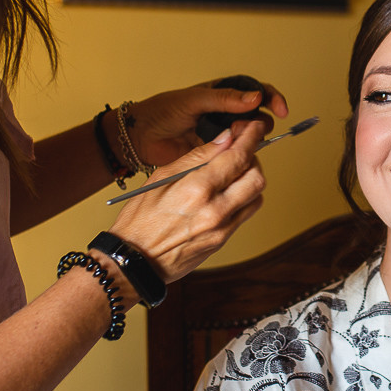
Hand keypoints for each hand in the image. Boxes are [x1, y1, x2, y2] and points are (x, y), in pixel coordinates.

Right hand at [108, 120, 267, 282]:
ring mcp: (222, 229)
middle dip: (253, 158)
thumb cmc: (140, 220)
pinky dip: (242, 198)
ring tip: (233, 173)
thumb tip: (225, 140)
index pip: (238, 157)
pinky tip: (226, 193)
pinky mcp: (222, 241)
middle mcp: (215, 210)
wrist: (134, 262)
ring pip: (256, 196)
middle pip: (256, 177)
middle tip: (241, 150)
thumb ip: (197, 156)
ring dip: (250, 179)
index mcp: (197, 189)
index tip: (254, 128)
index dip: (251, 138)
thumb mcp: (160, 177)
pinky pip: (245, 214)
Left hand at [124, 79, 288, 166]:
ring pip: (248, 136)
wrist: (140, 137)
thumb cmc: (161, 111)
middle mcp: (224, 112)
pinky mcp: (215, 152)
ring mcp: (220, 133)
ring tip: (238, 141)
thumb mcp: (195, 100)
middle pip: (257, 116)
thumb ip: (225, 99)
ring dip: (250, 139)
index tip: (280, 110)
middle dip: (261, 122)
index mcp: (222, 93)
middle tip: (254, 128)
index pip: (256, 91)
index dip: (271, 98)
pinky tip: (234, 155)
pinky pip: (234, 154)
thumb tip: (255, 97)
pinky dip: (238, 154)